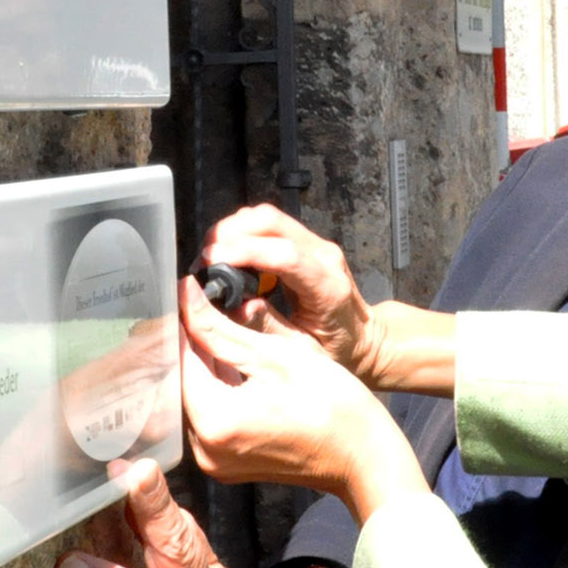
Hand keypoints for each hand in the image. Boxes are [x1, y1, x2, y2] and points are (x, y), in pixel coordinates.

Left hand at [180, 279, 426, 523]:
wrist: (362, 454)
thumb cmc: (332, 403)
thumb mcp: (274, 354)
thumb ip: (220, 328)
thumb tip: (185, 297)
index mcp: (214, 422)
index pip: (181, 360)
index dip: (183, 323)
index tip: (187, 294)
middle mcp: (205, 450)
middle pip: (183, 384)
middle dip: (192, 345)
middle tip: (202, 309)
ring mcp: (216, 462)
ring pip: (196, 400)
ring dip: (204, 367)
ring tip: (220, 333)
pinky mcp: (228, 465)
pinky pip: (210, 419)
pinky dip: (217, 391)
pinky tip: (232, 366)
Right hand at [200, 205, 386, 382]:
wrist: (363, 337)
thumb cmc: (337, 348)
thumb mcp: (303, 350)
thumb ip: (269, 328)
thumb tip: (236, 307)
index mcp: (327, 286)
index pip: (285, 255)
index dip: (246, 251)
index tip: (213, 259)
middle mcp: (324, 256)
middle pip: (272, 222)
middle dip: (230, 233)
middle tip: (203, 258)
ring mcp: (317, 245)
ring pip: (268, 217)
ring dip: (234, 230)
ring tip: (212, 257)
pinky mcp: (306, 243)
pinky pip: (270, 225)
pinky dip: (244, 232)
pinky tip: (229, 254)